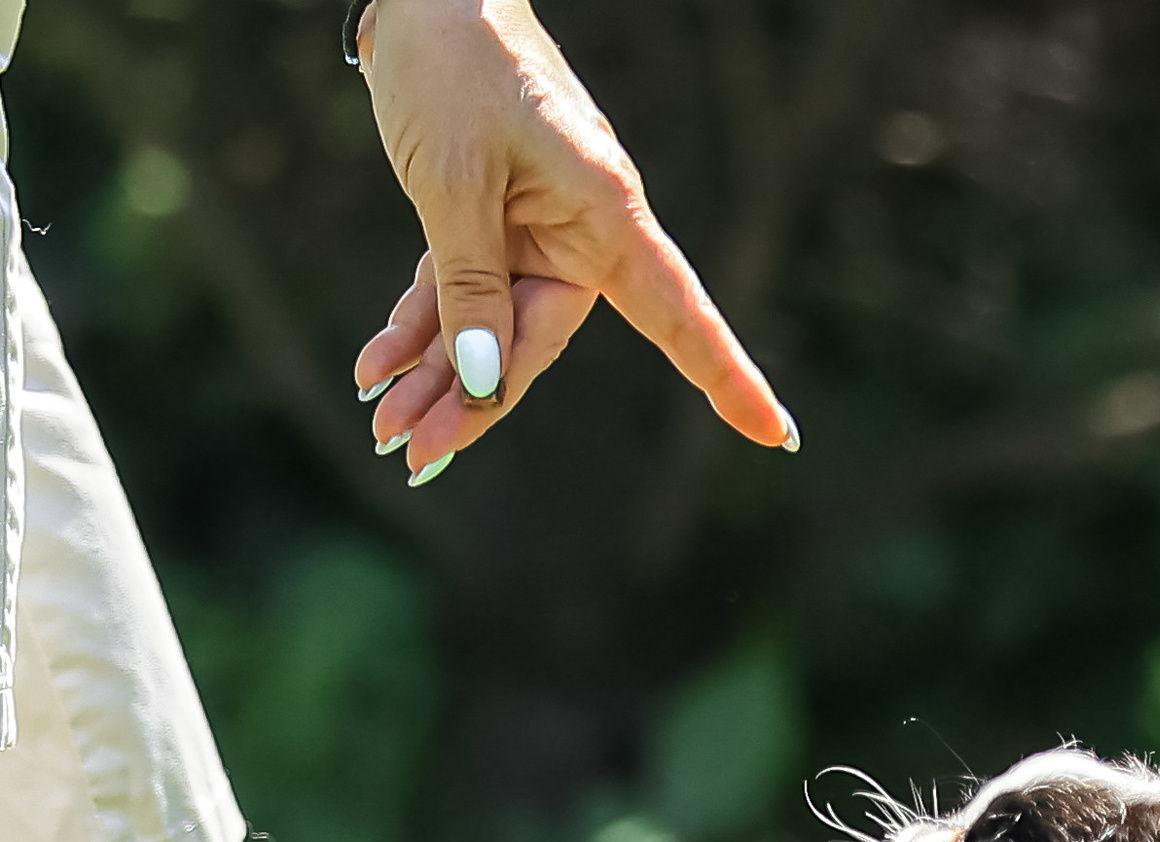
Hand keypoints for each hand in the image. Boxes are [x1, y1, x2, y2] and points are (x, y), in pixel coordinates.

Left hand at [349, 0, 796, 483]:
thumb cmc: (456, 64)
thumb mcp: (453, 179)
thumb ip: (468, 281)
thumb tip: (484, 380)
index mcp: (605, 214)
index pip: (680, 315)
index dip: (727, 377)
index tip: (774, 435)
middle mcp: (580, 232)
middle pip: (538, 340)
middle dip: (473, 399)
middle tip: (414, 452)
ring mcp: (533, 230)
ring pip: (488, 327)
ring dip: (436, 375)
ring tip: (386, 426)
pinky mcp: (487, 220)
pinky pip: (457, 292)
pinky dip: (418, 328)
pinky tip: (377, 368)